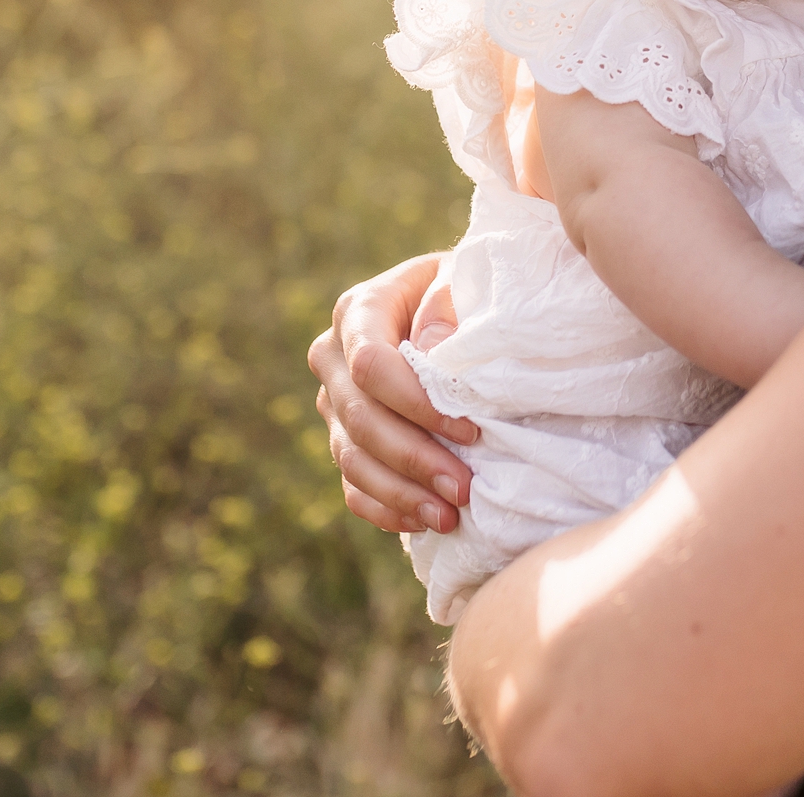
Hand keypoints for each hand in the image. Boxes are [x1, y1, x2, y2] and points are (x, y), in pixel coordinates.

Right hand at [308, 252, 476, 533]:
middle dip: (414, 458)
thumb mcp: (464, 280)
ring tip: (450, 516)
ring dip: (401, 493)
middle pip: (360, 419)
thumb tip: (430, 350)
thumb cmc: (466, 292)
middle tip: (463, 489)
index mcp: (359, 311)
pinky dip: (385, 509)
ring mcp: (334, 403)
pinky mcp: (344, 440)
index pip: (371, 365)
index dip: (416, 404)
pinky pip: (352, 486)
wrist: (455, 308)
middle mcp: (333, 358)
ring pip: (352, 459)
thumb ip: (446, 304)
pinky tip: (422, 522)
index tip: (469, 430)